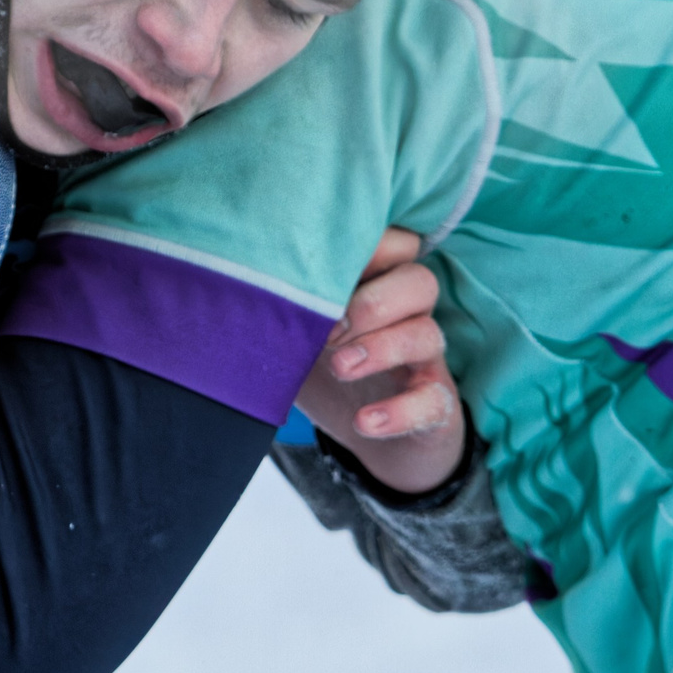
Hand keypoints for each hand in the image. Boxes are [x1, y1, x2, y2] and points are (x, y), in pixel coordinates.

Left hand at [292, 228, 464, 494]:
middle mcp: (408, 314)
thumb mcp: (298, 333)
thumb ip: (282, 307)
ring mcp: (424, 358)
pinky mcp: (435, 403)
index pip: (398, 244)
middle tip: (328, 331)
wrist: (361, 428)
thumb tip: (237, 287)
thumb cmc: (322, 362)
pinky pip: (434, 400)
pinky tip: (366, 421)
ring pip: (427, 334)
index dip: (370, 249)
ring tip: (340, 368)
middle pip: (419, 282)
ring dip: (383, 348)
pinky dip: (400, 411)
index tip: (321, 271)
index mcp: (379, 283)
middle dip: (373, 302)